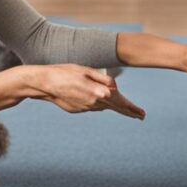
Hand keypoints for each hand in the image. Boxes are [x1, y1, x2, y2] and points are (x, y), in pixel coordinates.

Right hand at [30, 64, 145, 119]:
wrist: (45, 84)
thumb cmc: (66, 72)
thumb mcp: (86, 70)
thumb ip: (103, 79)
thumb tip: (115, 88)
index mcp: (99, 92)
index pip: (120, 102)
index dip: (132, 108)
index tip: (142, 114)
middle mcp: (93, 103)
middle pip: (115, 108)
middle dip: (129, 112)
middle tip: (141, 116)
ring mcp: (85, 108)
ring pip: (103, 106)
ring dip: (114, 107)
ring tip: (128, 110)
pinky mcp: (78, 110)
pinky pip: (92, 105)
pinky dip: (97, 102)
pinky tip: (99, 99)